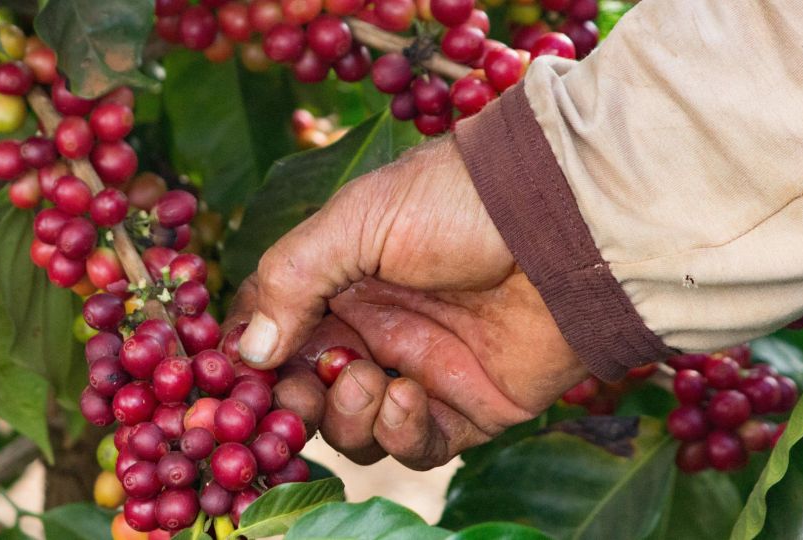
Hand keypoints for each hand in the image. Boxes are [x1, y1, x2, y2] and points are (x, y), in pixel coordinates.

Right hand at [229, 136, 588, 468]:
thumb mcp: (356, 221)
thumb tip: (248, 353)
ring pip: (354, 428)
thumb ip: (292, 279)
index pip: (274, 331)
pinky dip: (398, 433)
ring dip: (347, 415)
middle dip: (296, 399)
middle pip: (308, 391)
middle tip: (301, 390)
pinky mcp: (467, 407)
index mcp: (338, 279)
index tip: (238, 376)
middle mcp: (372, 329)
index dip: (252, 358)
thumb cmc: (455, 202)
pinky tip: (404, 396)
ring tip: (367, 378)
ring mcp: (418, 370)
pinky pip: (415, 445)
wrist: (564, 222)